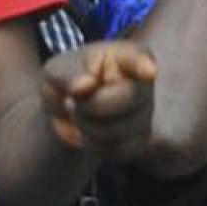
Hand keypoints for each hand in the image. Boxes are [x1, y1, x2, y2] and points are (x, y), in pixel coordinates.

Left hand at [41, 40, 157, 160]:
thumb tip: (85, 85)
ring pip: (116, 130)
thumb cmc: (69, 79)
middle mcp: (144, 84)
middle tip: (70, 100)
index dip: (144, 65)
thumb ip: (69, 75)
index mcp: (127, 56)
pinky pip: (112, 149)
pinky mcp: (138, 141)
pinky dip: (89, 142)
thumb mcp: (59, 69)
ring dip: (85, 125)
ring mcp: (145, 114)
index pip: (140, 59)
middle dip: (91, 104)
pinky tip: (84, 128)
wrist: (69, 107)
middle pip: (126, 98)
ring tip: (76, 112)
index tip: (147, 71)